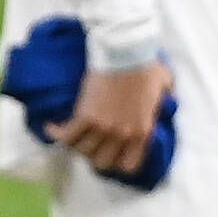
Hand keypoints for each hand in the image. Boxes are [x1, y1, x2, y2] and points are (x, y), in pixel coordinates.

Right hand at [59, 60, 171, 178]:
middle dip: (94, 156)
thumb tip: (166, 103)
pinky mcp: (85, 115)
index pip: (128, 166)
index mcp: (143, 132)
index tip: (111, 154)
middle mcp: (122, 135)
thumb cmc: (146, 65)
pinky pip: (66, 136)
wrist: (125, 50)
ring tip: (71, 135)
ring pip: (82, 151)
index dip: (117, 163)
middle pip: (102, 163)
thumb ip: (164, 102)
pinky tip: (51, 128)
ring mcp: (103, 127)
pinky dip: (56, 133)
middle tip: (89, 145)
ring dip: (75, 145)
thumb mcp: (165, 88)